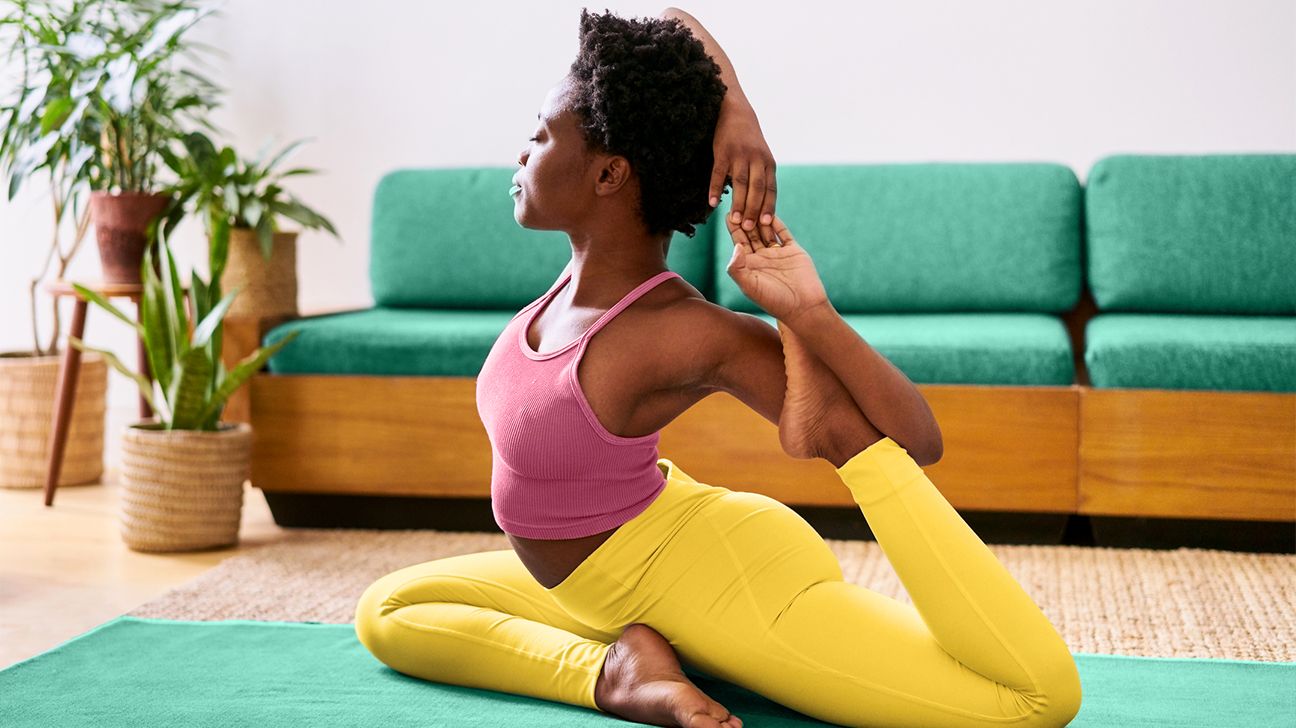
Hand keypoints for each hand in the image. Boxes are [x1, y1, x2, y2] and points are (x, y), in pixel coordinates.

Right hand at [708, 100, 778, 247]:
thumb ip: (762, 177)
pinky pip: (719, 173)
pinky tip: (712, 202)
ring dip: (737, 202)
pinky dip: (715, 188)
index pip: (770, 189)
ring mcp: (739, 155)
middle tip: (748, 228)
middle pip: (757, 188)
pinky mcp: (722, 151)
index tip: (766, 224)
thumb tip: (761, 206)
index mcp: (768, 163)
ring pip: (740, 183)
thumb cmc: (749, 139)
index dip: (768, 207)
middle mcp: (757, 159)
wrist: (735, 111)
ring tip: (733, 220)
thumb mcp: (762, 156)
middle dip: (753, 209)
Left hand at [724, 213, 829, 323]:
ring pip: (766, 230)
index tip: (728, 212)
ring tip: (754, 202)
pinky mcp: (793, 251)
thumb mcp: (750, 287)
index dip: (733, 228)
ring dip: (760, 217)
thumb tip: (736, 246)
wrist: (803, 307)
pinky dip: (778, 223)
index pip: (739, 242)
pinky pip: (784, 233)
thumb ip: (738, 268)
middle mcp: (762, 258)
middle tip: (741, 201)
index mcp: (749, 266)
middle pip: (751, 233)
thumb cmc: (774, 301)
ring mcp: (778, 253)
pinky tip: (771, 211)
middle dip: (746, 218)